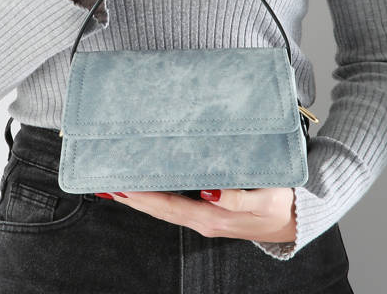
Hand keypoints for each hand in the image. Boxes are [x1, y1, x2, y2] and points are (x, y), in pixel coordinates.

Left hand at [105, 187, 296, 243]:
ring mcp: (206, 217)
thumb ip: (239, 198)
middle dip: (132, 198)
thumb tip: (209, 194)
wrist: (299, 218)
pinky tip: (152, 188)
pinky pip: (177, 204)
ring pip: (166, 207)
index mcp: (211, 218)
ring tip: (119, 185)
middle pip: (159, 209)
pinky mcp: (212, 211)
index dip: (141, 197)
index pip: (166, 206)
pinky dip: (159, 197)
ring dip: (142, 198)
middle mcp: (203, 219)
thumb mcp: (266, 200)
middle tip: (105, 184)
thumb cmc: (283, 205)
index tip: (118, 185)